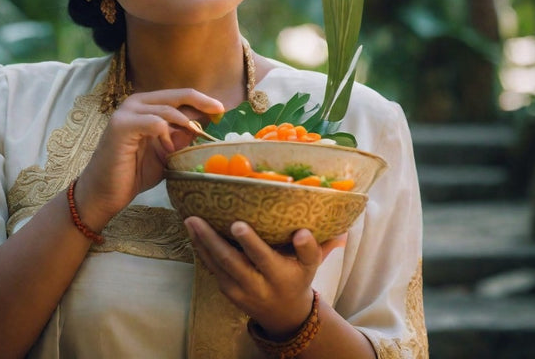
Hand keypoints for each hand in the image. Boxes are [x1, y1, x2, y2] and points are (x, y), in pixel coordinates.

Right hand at [76, 90, 223, 228]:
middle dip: (202, 102)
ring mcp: (126, 112)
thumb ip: (181, 137)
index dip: (202, 102)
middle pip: (177, 95)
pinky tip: (168, 149)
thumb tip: (203, 125)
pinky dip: (166, 134)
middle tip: (220, 112)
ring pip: (167, 110)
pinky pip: (154, 123)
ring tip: (193, 140)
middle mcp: (136, 102)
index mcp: (147, 105)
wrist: (104, 194)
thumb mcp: (166, 152)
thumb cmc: (134, 173)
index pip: (180, 96)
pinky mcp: (121, 126)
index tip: (221, 111)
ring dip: (184, 125)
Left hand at [184, 217, 346, 338]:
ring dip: (204, 241)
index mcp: (285, 275)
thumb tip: (343, 229)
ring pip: (221, 264)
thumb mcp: (312, 266)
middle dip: (230, 242)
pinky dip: (200, 249)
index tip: (299, 233)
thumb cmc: (296, 279)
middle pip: (243, 263)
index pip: (290, 260)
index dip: (298, 247)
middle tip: (226, 220)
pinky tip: (191, 230)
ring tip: (192, 219)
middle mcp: (262, 284)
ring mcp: (241, 289)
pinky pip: (211, 267)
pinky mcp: (226, 289)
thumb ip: (320, 246)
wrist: (281, 316)